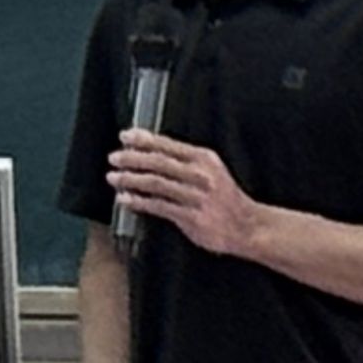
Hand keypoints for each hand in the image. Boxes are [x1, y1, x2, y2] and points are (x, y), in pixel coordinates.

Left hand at [108, 129, 261, 256]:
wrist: (248, 226)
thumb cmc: (225, 198)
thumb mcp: (211, 170)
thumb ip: (186, 161)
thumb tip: (152, 151)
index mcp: (204, 158)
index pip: (168, 144)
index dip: (144, 139)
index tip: (125, 136)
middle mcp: (200, 175)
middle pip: (159, 162)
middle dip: (133, 158)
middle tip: (114, 157)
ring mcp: (196, 197)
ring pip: (156, 183)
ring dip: (131, 179)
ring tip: (114, 177)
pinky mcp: (192, 218)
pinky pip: (159, 207)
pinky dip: (139, 202)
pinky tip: (125, 199)